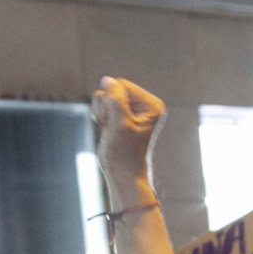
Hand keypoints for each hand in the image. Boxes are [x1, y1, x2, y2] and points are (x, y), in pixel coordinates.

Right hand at [90, 76, 166, 196]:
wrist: (122, 173)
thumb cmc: (125, 153)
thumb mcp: (120, 124)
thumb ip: (115, 99)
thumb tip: (108, 80)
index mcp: (152, 105)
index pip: (122, 85)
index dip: (113, 102)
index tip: (119, 123)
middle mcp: (144, 104)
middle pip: (113, 88)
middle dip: (106, 107)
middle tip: (113, 128)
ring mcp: (132, 108)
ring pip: (104, 96)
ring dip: (102, 113)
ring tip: (111, 129)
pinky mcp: (120, 114)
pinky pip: (101, 104)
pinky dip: (100, 116)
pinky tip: (107, 129)